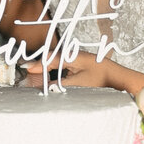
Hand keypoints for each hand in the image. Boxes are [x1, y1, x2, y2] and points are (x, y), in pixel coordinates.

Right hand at [26, 46, 142, 94]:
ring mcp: (76, 60)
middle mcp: (73, 56)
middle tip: (26, 74)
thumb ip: (58, 85)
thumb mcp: (78, 84)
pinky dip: (54, 74)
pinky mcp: (79, 67)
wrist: (120, 79)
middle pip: (50, 60)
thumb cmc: (102, 80)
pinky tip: (49, 82)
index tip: (24, 68)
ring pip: (55, 64)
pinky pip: (62, 69)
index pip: (49, 59)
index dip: (36, 65)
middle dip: (38, 67)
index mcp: (72, 56)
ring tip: (34, 78)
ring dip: (46, 71)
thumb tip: (43, 87)